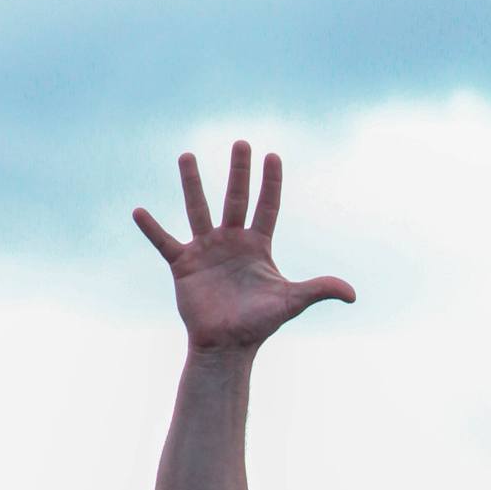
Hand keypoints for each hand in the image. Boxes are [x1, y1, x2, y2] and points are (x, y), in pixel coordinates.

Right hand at [134, 142, 354, 350]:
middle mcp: (231, 242)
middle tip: (241, 142)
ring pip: (198, 209)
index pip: (267, 207)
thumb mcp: (291, 302)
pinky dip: (152, 228)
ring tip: (187, 156)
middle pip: (235, 199)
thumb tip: (352, 294)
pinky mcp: (184, 265)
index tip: (273, 156)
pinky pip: (165, 242)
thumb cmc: (259, 324)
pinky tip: (138, 211)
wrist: (227, 347)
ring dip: (192, 184)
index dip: (271, 183)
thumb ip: (319, 290)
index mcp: (257, 246)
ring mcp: (206, 250)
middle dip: (239, 172)